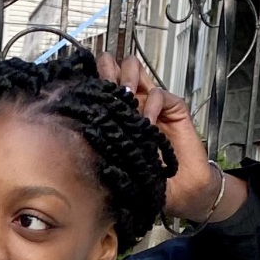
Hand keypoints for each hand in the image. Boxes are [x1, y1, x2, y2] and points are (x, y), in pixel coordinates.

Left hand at [96, 51, 244, 224]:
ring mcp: (154, 103)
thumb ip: (104, 139)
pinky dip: (151, 105)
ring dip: (128, 80)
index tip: (86, 84)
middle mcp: (135, 102)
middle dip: (109, 71)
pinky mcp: (174, 108)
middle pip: (118, 69)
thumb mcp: (117, 158)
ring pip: (137, 71)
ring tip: (126, 98)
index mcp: (118, 113)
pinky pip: (158, 95)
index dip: (95, 78)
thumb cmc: (148, 177)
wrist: (180, 190)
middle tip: (106, 84)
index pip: (104, 84)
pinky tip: (147, 123)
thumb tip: (79, 122)